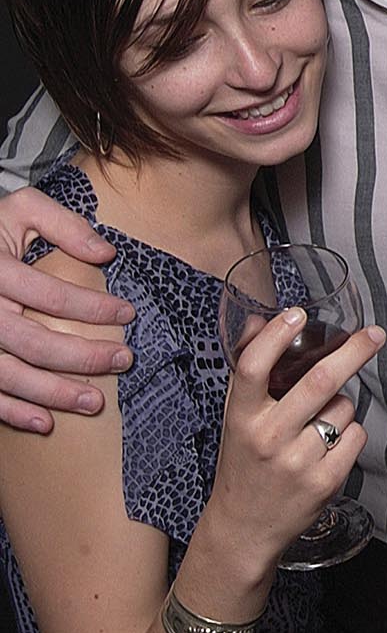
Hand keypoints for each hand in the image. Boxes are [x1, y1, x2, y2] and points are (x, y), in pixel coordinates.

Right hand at [0, 187, 134, 431]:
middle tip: (123, 360)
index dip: (91, 306)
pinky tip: (45, 422)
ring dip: (52, 393)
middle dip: (81, 356)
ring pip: (8, 374)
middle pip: (31, 341)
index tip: (129, 314)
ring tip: (94, 402)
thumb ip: (63, 224)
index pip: (48, 294)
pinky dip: (12, 412)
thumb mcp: (21, 209)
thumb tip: (106, 253)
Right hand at [208, 309, 381, 567]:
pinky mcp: (324, 482)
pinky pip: (356, 436)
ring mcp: (297, 462)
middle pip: (319, 381)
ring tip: (319, 425)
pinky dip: (351, 432)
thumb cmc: (244, 463)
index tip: (298, 313)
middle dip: (353, 352)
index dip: (276, 337)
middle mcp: (268, 438)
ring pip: (343, 408)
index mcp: (241, 418)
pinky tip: (329, 447)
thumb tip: (262, 320)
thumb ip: (249, 373)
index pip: (252, 369)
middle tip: (374, 334)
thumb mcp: (236, 419)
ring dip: (342, 406)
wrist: (243, 529)